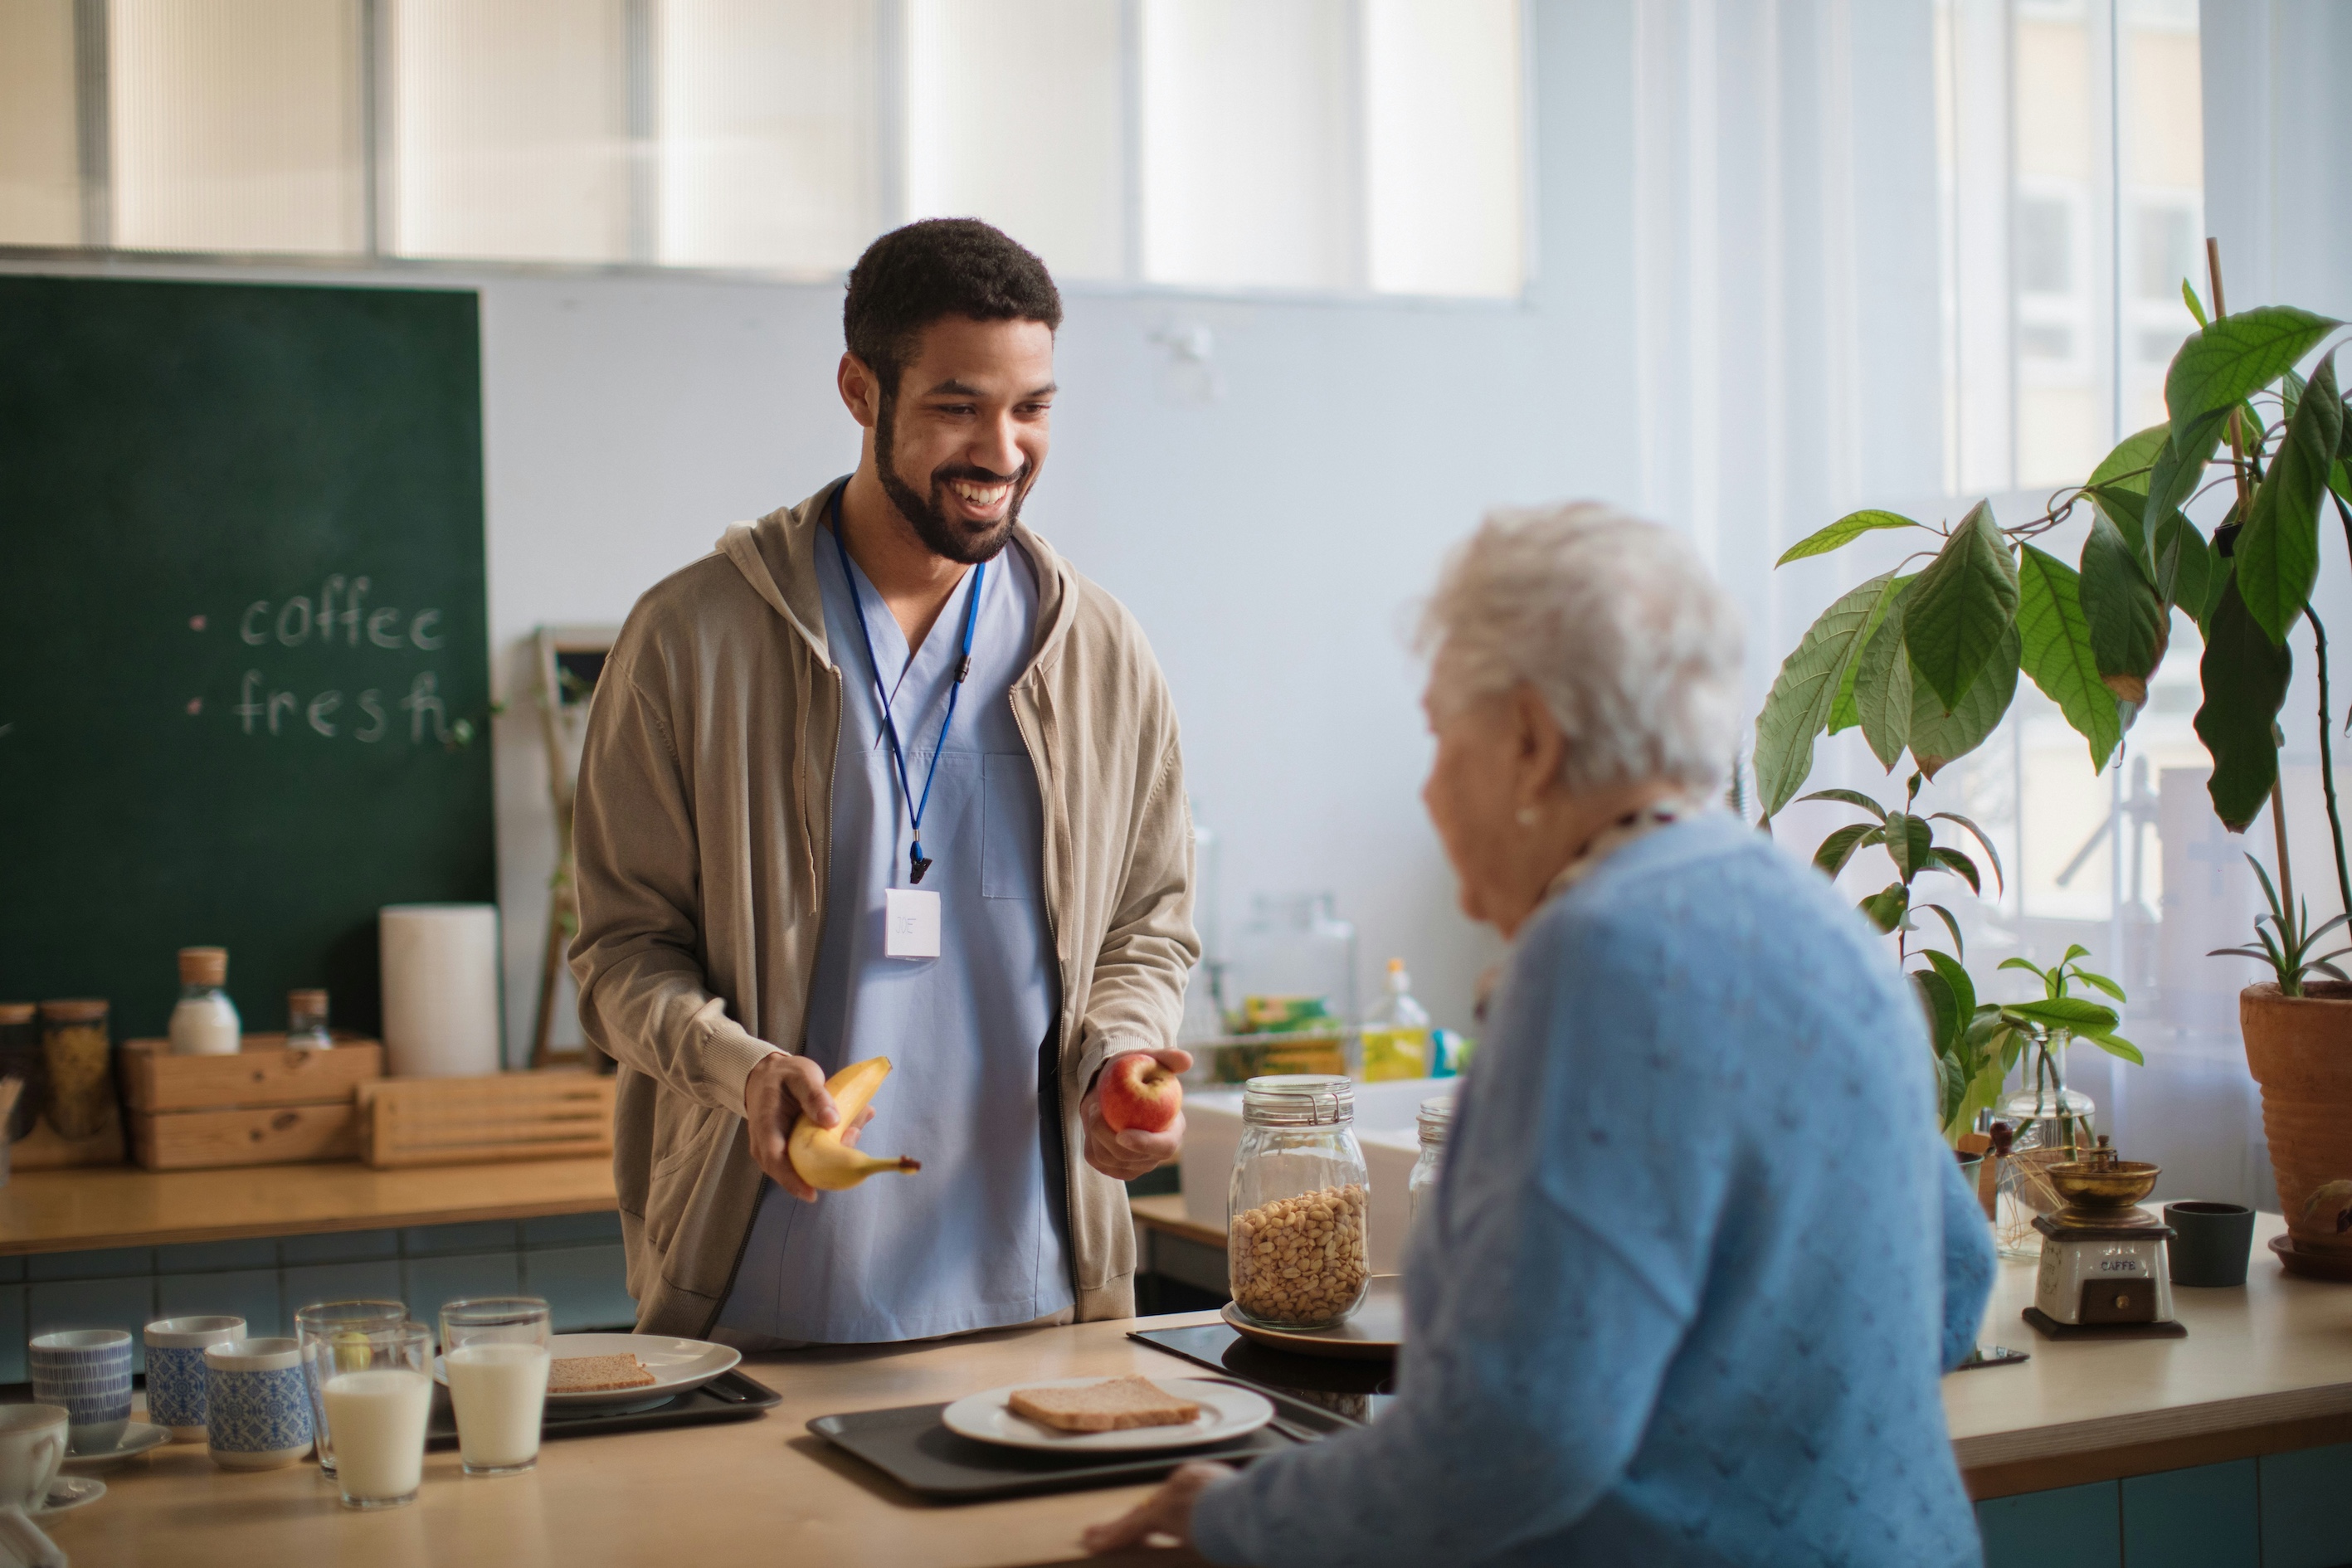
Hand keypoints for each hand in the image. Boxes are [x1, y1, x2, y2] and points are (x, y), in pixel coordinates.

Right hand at [744, 1053, 874, 1202]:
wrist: (766, 1075)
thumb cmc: (783, 1075)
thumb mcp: (801, 1076)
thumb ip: (815, 1095)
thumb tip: (832, 1120)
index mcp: (766, 1126)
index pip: (774, 1160)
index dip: (792, 1180)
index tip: (811, 1193)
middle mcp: (766, 1144)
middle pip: (792, 1169)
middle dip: (825, 1165)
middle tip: (852, 1137)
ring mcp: (776, 1149)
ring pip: (804, 1165)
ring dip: (833, 1155)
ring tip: (855, 1127)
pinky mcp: (789, 1150)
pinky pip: (810, 1158)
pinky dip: (832, 1148)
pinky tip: (852, 1127)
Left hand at [1080, 1048, 1189, 1181]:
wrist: (1115, 1087)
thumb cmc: (1136, 1073)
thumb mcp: (1149, 1059)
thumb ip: (1168, 1058)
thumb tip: (1186, 1059)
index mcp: (1173, 1132)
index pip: (1164, 1147)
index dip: (1145, 1144)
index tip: (1122, 1135)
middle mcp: (1155, 1154)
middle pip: (1131, 1157)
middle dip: (1107, 1135)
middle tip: (1095, 1107)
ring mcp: (1135, 1164)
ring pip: (1109, 1160)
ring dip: (1095, 1133)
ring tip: (1094, 1108)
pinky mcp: (1114, 1166)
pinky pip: (1096, 1160)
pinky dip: (1090, 1140)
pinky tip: (1093, 1121)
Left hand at [1082, 1461, 1229, 1553]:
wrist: (1242, 1504)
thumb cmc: (1251, 1507)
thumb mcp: (1242, 1501)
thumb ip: (1230, 1508)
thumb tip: (1240, 1517)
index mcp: (1199, 1477)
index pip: (1172, 1497)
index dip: (1160, 1512)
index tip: (1154, 1523)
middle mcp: (1179, 1483)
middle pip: (1149, 1505)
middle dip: (1131, 1519)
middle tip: (1107, 1527)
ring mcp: (1168, 1498)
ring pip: (1134, 1517)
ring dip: (1113, 1529)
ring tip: (1092, 1537)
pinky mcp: (1159, 1515)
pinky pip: (1129, 1529)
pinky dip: (1112, 1537)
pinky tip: (1095, 1544)